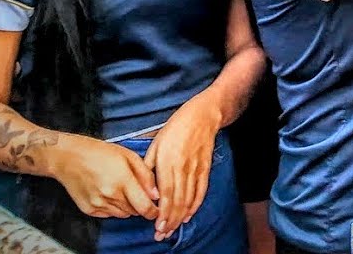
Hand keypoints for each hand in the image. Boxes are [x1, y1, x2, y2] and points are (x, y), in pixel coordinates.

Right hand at [53, 135, 158, 219]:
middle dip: (140, 204)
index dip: (154, 210)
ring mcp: (99, 204)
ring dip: (127, 206)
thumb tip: (156, 194)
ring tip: (119, 188)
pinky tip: (108, 192)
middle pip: (135, 211)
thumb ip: (145, 175)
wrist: (67, 157)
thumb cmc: (97, 152)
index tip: (156, 208)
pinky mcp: (90, 210)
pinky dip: (113, 207)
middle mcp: (110, 195)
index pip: (145, 207)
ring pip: (123, 214)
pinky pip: (109, 214)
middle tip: (135, 190)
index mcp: (122, 180)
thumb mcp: (128, 155)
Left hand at [144, 94, 222, 240]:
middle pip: (177, 201)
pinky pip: (201, 192)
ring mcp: (196, 169)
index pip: (166, 194)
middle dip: (170, 221)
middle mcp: (182, 167)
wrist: (202, 116)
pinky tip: (188, 216)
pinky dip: (195, 206)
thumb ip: (150, 166)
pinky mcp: (205, 169)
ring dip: (180, 217)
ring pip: (189, 199)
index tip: (157, 226)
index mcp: (168, 161)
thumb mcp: (156, 143)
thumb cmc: (176, 128)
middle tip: (162, 234)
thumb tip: (147, 188)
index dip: (162, 213)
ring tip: (172, 230)